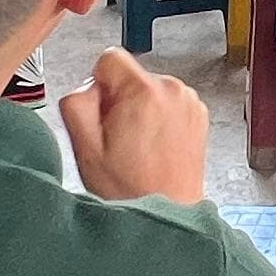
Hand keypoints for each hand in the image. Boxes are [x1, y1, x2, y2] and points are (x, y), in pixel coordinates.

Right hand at [60, 48, 207, 205]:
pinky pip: (168, 104)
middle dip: (120, 101)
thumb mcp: (84, 147)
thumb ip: (76, 102)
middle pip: (131, 76)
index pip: (110, 58)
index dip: (99, 87)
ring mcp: (189, 102)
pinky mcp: (199, 115)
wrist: (167, 217)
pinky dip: (160, 120)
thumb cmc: (129, 190)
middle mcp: (172, 90)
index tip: (104, 114)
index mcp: (143, 91)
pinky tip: (155, 148)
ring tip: (139, 149)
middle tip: (120, 140)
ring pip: (150, 90)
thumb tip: (87, 86)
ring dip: (141, 111)